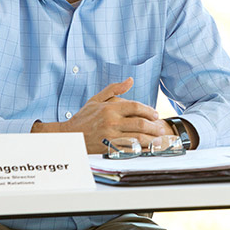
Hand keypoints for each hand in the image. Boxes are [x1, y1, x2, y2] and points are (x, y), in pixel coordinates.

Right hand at [31, 78, 169, 153]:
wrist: (69, 135)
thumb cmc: (84, 117)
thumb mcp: (97, 99)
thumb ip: (114, 89)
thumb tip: (130, 80)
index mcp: (110, 108)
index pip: (135, 107)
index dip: (149, 110)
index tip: (155, 114)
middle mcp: (111, 122)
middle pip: (139, 123)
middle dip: (154, 126)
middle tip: (160, 127)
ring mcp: (110, 136)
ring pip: (137, 138)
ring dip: (151, 139)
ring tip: (158, 139)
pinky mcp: (109, 149)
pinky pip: (129, 150)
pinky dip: (141, 150)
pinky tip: (147, 149)